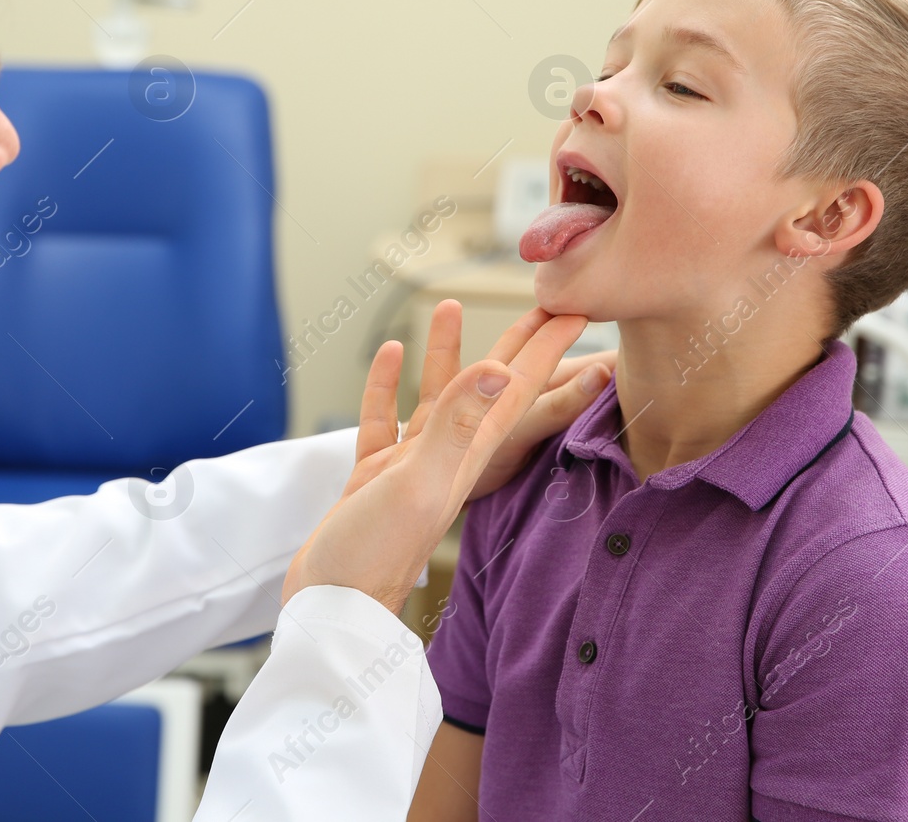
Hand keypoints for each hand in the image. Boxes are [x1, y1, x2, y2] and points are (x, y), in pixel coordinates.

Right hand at [282, 301, 586, 614]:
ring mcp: (411, 466)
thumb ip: (455, 425)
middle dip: (517, 342)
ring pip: (436, 395)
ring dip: (447, 351)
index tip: (576, 310)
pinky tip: (389, 354)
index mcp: (467, 456)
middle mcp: (448, 457)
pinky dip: (389, 384)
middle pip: (489, 386)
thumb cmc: (374, 554)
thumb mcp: (419, 481)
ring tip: (451, 305)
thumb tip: (496, 368)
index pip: (517, 389)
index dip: (547, 349)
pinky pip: (386, 417)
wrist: (331, 607)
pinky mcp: (375, 475)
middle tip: (544, 300)